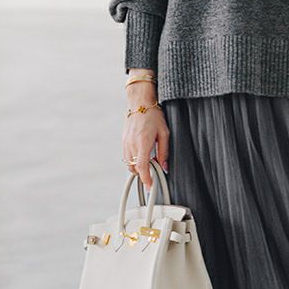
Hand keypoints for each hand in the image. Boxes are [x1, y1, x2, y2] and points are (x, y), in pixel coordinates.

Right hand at [122, 74, 169, 191]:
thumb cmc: (153, 115)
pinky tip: (141, 155)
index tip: (150, 185)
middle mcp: (132, 144)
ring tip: (148, 163)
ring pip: (129, 163)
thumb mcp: (164, 132)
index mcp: (143, 142)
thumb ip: (164, 151)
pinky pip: (126, 156)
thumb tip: (164, 166)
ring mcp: (126, 142)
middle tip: (153, 173)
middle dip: (143, 174)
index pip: (142, 167)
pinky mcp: (123, 140)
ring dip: (137, 167)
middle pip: (134, 168)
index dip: (146, 179)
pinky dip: (133, 160)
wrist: (140, 102)